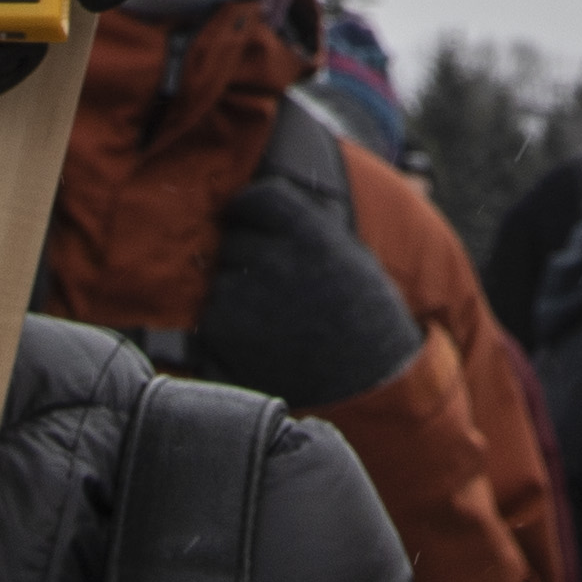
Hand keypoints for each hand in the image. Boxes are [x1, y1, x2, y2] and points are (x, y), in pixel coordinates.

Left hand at [184, 157, 422, 412]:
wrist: (371, 383)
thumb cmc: (365, 316)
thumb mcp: (349, 253)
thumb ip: (305, 225)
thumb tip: (265, 203)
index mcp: (309, 235)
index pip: (257, 198)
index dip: (253, 209)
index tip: (254, 220)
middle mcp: (273, 262)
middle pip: (235, 239)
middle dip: (249, 256)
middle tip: (276, 284)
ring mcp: (244, 301)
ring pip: (221, 279)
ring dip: (238, 293)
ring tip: (274, 319)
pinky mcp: (221, 337)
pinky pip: (210, 319)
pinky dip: (227, 329)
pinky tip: (261, 343)